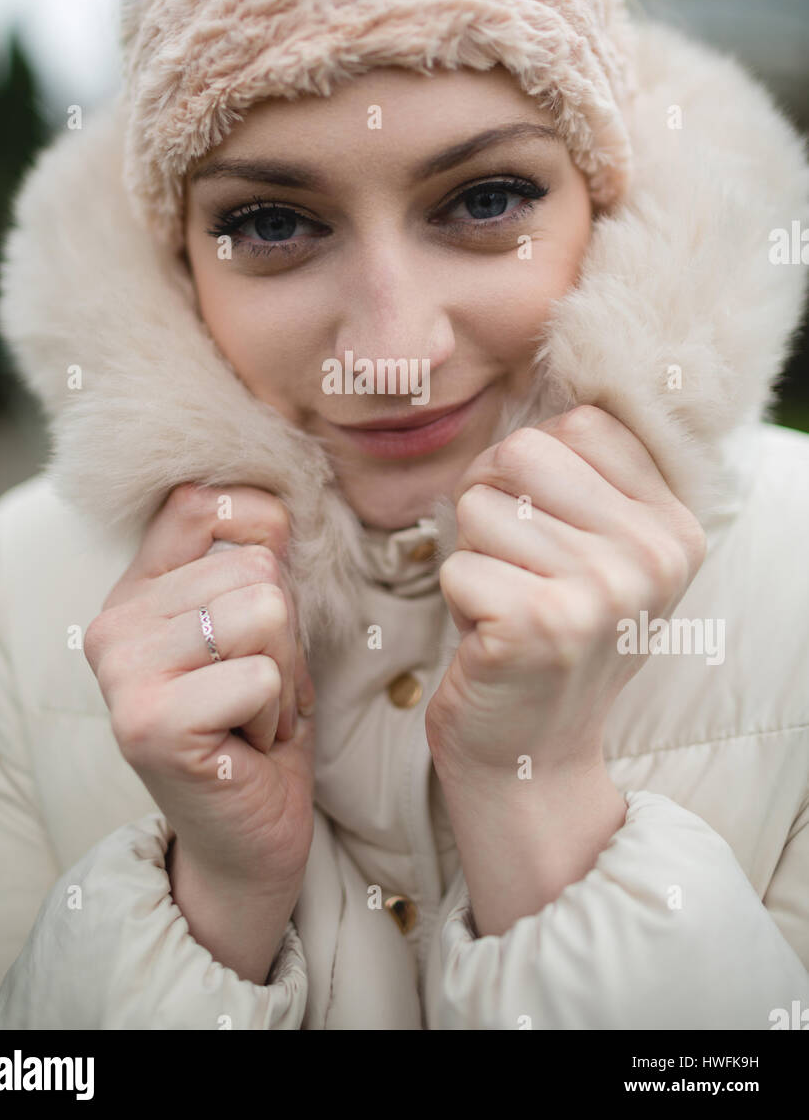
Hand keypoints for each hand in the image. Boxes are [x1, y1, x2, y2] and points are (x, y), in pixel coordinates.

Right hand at [84, 483, 315, 894]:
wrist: (249, 835)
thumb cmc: (259, 722)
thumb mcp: (260, 625)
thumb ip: (254, 563)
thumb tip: (279, 507)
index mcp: (136, 590)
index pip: (204, 502)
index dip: (265, 535)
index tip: (266, 606)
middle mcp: (114, 624)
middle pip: (257, 567)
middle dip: (286, 636)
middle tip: (255, 690)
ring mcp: (123, 674)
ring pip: (265, 612)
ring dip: (283, 674)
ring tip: (250, 713)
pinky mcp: (150, 723)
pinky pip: (263, 676)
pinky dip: (276, 715)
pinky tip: (244, 746)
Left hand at [425, 405, 707, 784]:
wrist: (533, 757)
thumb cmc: (549, 637)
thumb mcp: (598, 553)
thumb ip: (587, 477)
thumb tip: (545, 374)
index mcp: (674, 525)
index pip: (579, 424)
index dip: (529, 467)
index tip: (539, 528)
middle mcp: (653, 555)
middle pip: (521, 452)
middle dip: (490, 504)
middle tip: (509, 569)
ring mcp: (603, 592)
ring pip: (479, 507)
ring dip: (472, 558)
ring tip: (506, 608)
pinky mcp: (542, 626)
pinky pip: (457, 565)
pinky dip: (457, 601)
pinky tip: (492, 641)